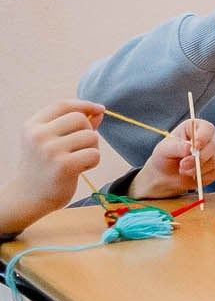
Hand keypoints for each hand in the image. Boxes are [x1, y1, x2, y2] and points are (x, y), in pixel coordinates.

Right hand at [1, 100, 103, 232]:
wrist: (28, 196)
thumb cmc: (43, 167)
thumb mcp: (50, 141)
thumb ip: (73, 125)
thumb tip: (98, 111)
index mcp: (33, 125)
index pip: (63, 105)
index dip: (85, 104)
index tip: (99, 109)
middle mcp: (39, 135)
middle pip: (80, 119)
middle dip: (88, 132)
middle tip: (79, 149)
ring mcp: (51, 150)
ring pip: (91, 137)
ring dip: (91, 149)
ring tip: (78, 160)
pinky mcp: (64, 166)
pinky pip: (94, 155)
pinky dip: (93, 162)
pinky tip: (80, 169)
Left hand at [129, 119, 214, 199]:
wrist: (168, 175)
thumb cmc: (166, 158)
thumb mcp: (164, 150)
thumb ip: (176, 147)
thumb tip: (189, 147)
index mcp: (195, 127)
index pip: (207, 128)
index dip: (203, 137)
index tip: (195, 147)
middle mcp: (210, 137)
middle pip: (214, 145)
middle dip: (198, 159)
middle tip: (183, 165)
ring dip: (199, 169)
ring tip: (185, 170)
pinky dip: (207, 176)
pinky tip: (196, 175)